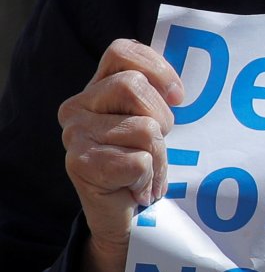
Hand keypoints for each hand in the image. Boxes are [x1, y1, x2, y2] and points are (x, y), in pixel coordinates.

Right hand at [58, 39, 183, 271]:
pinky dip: (149, 177)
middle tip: (160, 144)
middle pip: (133, 86)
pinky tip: (138, 189)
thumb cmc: (145, 165)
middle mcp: (76, 108)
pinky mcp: (81, 165)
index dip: (157, 67)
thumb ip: (155, 94)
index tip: (180, 97)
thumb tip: (182, 82)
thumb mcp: (152, 122)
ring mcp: (75, 137)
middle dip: (162, 117)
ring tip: (148, 173)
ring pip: (143, 128)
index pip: (120, 51)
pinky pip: (139, 160)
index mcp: (94, 90)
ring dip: (159, 156)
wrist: (128, 221)